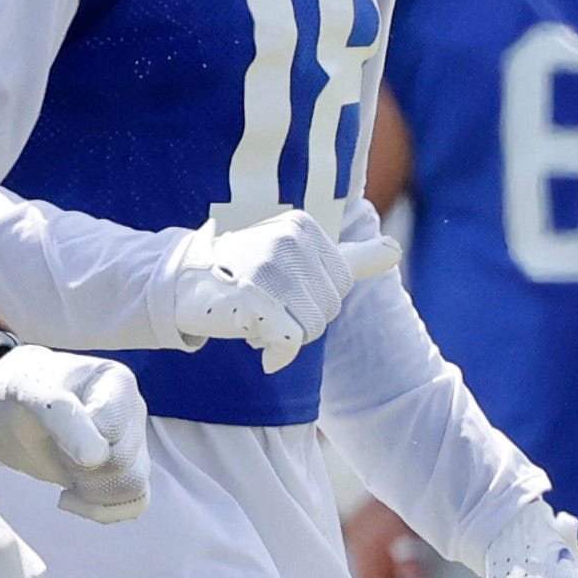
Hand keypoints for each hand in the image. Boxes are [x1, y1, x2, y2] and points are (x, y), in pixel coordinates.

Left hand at [0, 343, 150, 522]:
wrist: (4, 408)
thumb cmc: (18, 392)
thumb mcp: (30, 393)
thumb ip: (64, 418)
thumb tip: (98, 458)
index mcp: (117, 383)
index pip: (112, 431)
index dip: (76, 441)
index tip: (49, 426)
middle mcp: (132, 412)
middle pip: (125, 462)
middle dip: (81, 467)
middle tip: (54, 450)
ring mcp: (132, 444)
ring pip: (133, 486)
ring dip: (91, 490)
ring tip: (65, 473)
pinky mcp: (125, 472)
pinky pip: (135, 504)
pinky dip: (101, 510)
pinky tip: (71, 497)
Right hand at [164, 211, 393, 370]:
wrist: (181, 284)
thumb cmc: (245, 274)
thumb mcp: (301, 259)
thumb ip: (350, 258)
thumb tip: (396, 250)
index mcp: (304, 226)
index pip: (340, 285)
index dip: (312, 300)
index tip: (277, 285)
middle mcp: (289, 239)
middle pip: (328, 309)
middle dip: (298, 319)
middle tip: (262, 301)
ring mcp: (269, 265)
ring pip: (311, 328)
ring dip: (282, 334)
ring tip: (252, 313)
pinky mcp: (251, 294)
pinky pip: (289, 340)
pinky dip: (274, 351)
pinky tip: (251, 335)